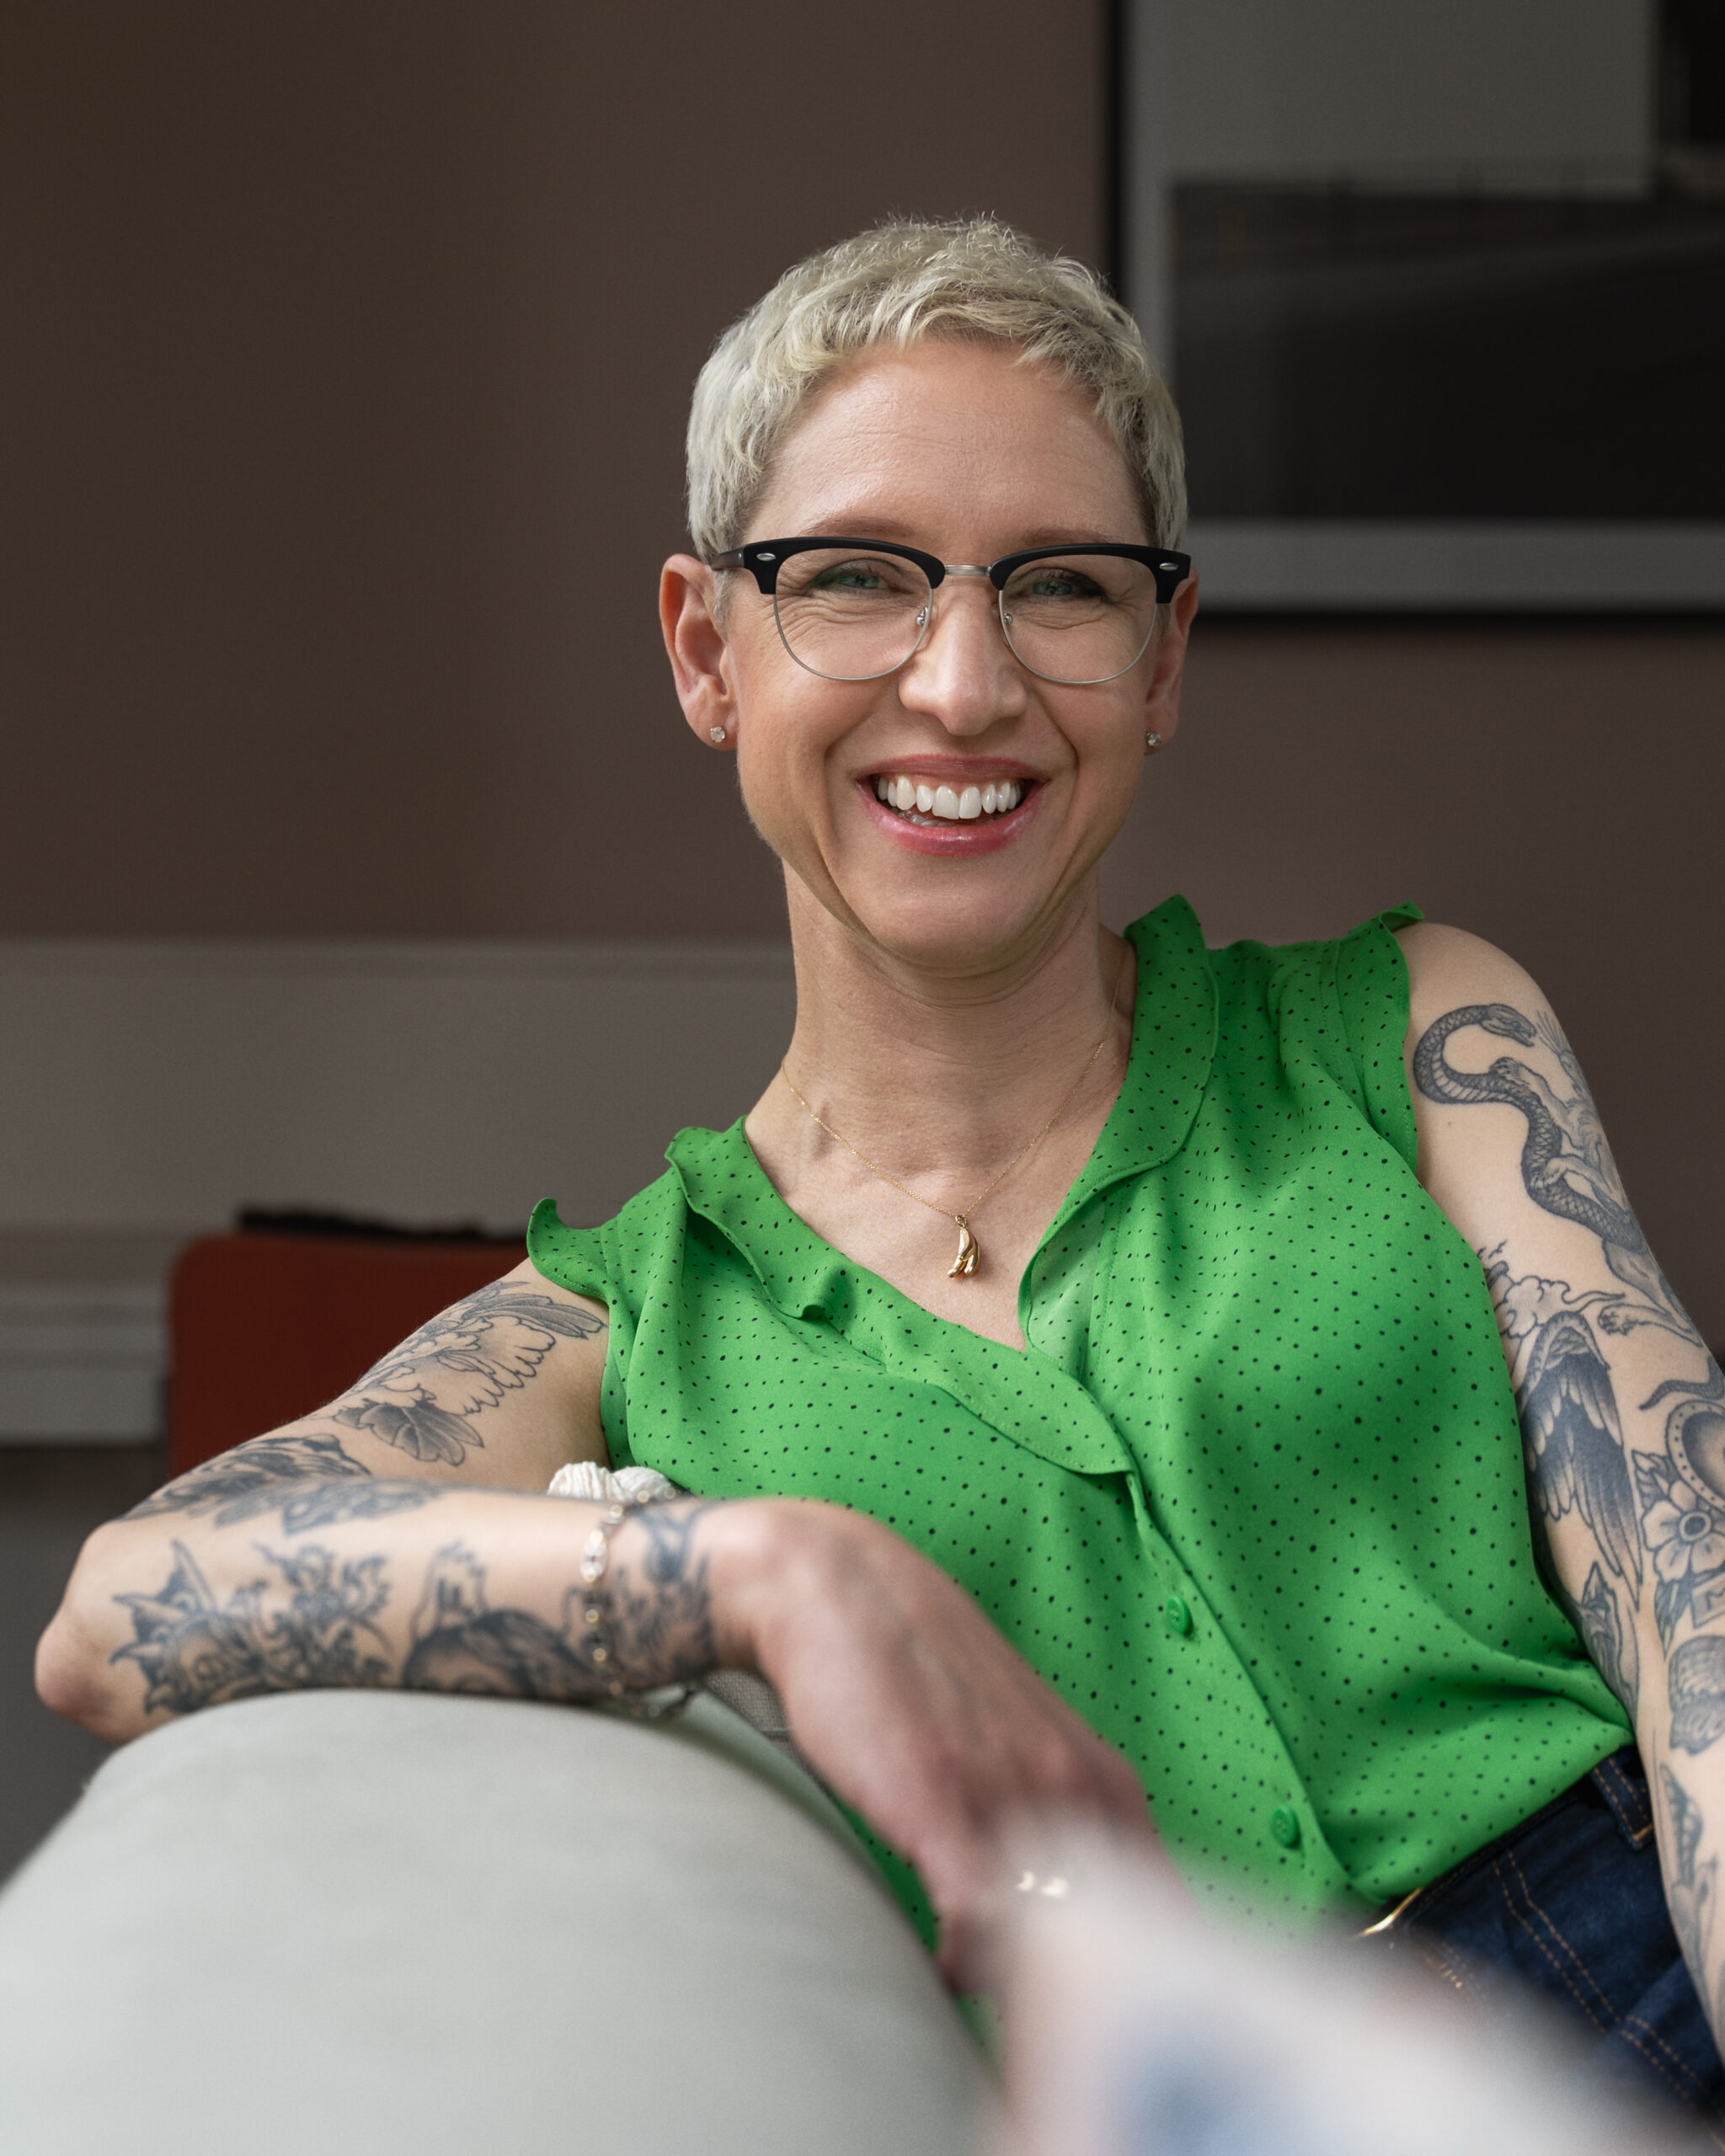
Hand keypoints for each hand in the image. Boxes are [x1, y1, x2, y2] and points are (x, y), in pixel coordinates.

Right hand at [705, 1499, 1161, 1989]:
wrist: (837, 1589)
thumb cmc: (918, 1679)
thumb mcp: (1018, 1749)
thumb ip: (1055, 1826)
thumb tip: (1068, 1926)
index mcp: (1105, 1782)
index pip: (1160, 1920)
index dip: (1126, 1980)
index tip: (1086, 2006)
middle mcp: (1075, 1787)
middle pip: (1109, 1943)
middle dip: (1072, 1994)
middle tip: (1027, 2016)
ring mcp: (1010, 1792)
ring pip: (1050, 1940)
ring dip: (1015, 1986)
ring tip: (980, 1983)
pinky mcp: (939, 1800)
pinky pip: (978, 1922)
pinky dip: (964, 1961)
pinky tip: (940, 1956)